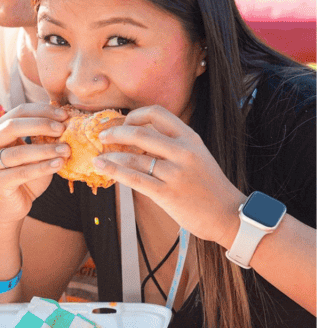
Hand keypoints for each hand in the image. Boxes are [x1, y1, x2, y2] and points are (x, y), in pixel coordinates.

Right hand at [0, 103, 69, 225]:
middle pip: (12, 127)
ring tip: (66, 149)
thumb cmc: (26, 174)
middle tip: (63, 128)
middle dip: (41, 124)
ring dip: (46, 149)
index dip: (42, 111)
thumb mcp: (36, 151)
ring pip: (19, 153)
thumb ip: (44, 137)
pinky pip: (22, 172)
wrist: (12, 205)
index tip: (64, 114)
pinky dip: (43, 167)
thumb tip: (66, 119)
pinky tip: (59, 164)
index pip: (18, 112)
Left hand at [92, 106, 246, 247]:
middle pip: (141, 132)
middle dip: (116, 132)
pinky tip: (102, 167)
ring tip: (99, 157)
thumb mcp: (199, 156)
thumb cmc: (211, 187)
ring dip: (112, 156)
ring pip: (134, 157)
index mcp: (191, 139)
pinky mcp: (167, 194)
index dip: (136, 115)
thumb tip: (142, 139)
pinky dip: (114, 171)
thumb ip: (175, 146)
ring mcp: (175, 173)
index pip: (158, 113)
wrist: (228, 214)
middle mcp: (183, 152)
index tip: (124, 122)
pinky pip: (134, 179)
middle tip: (104, 137)